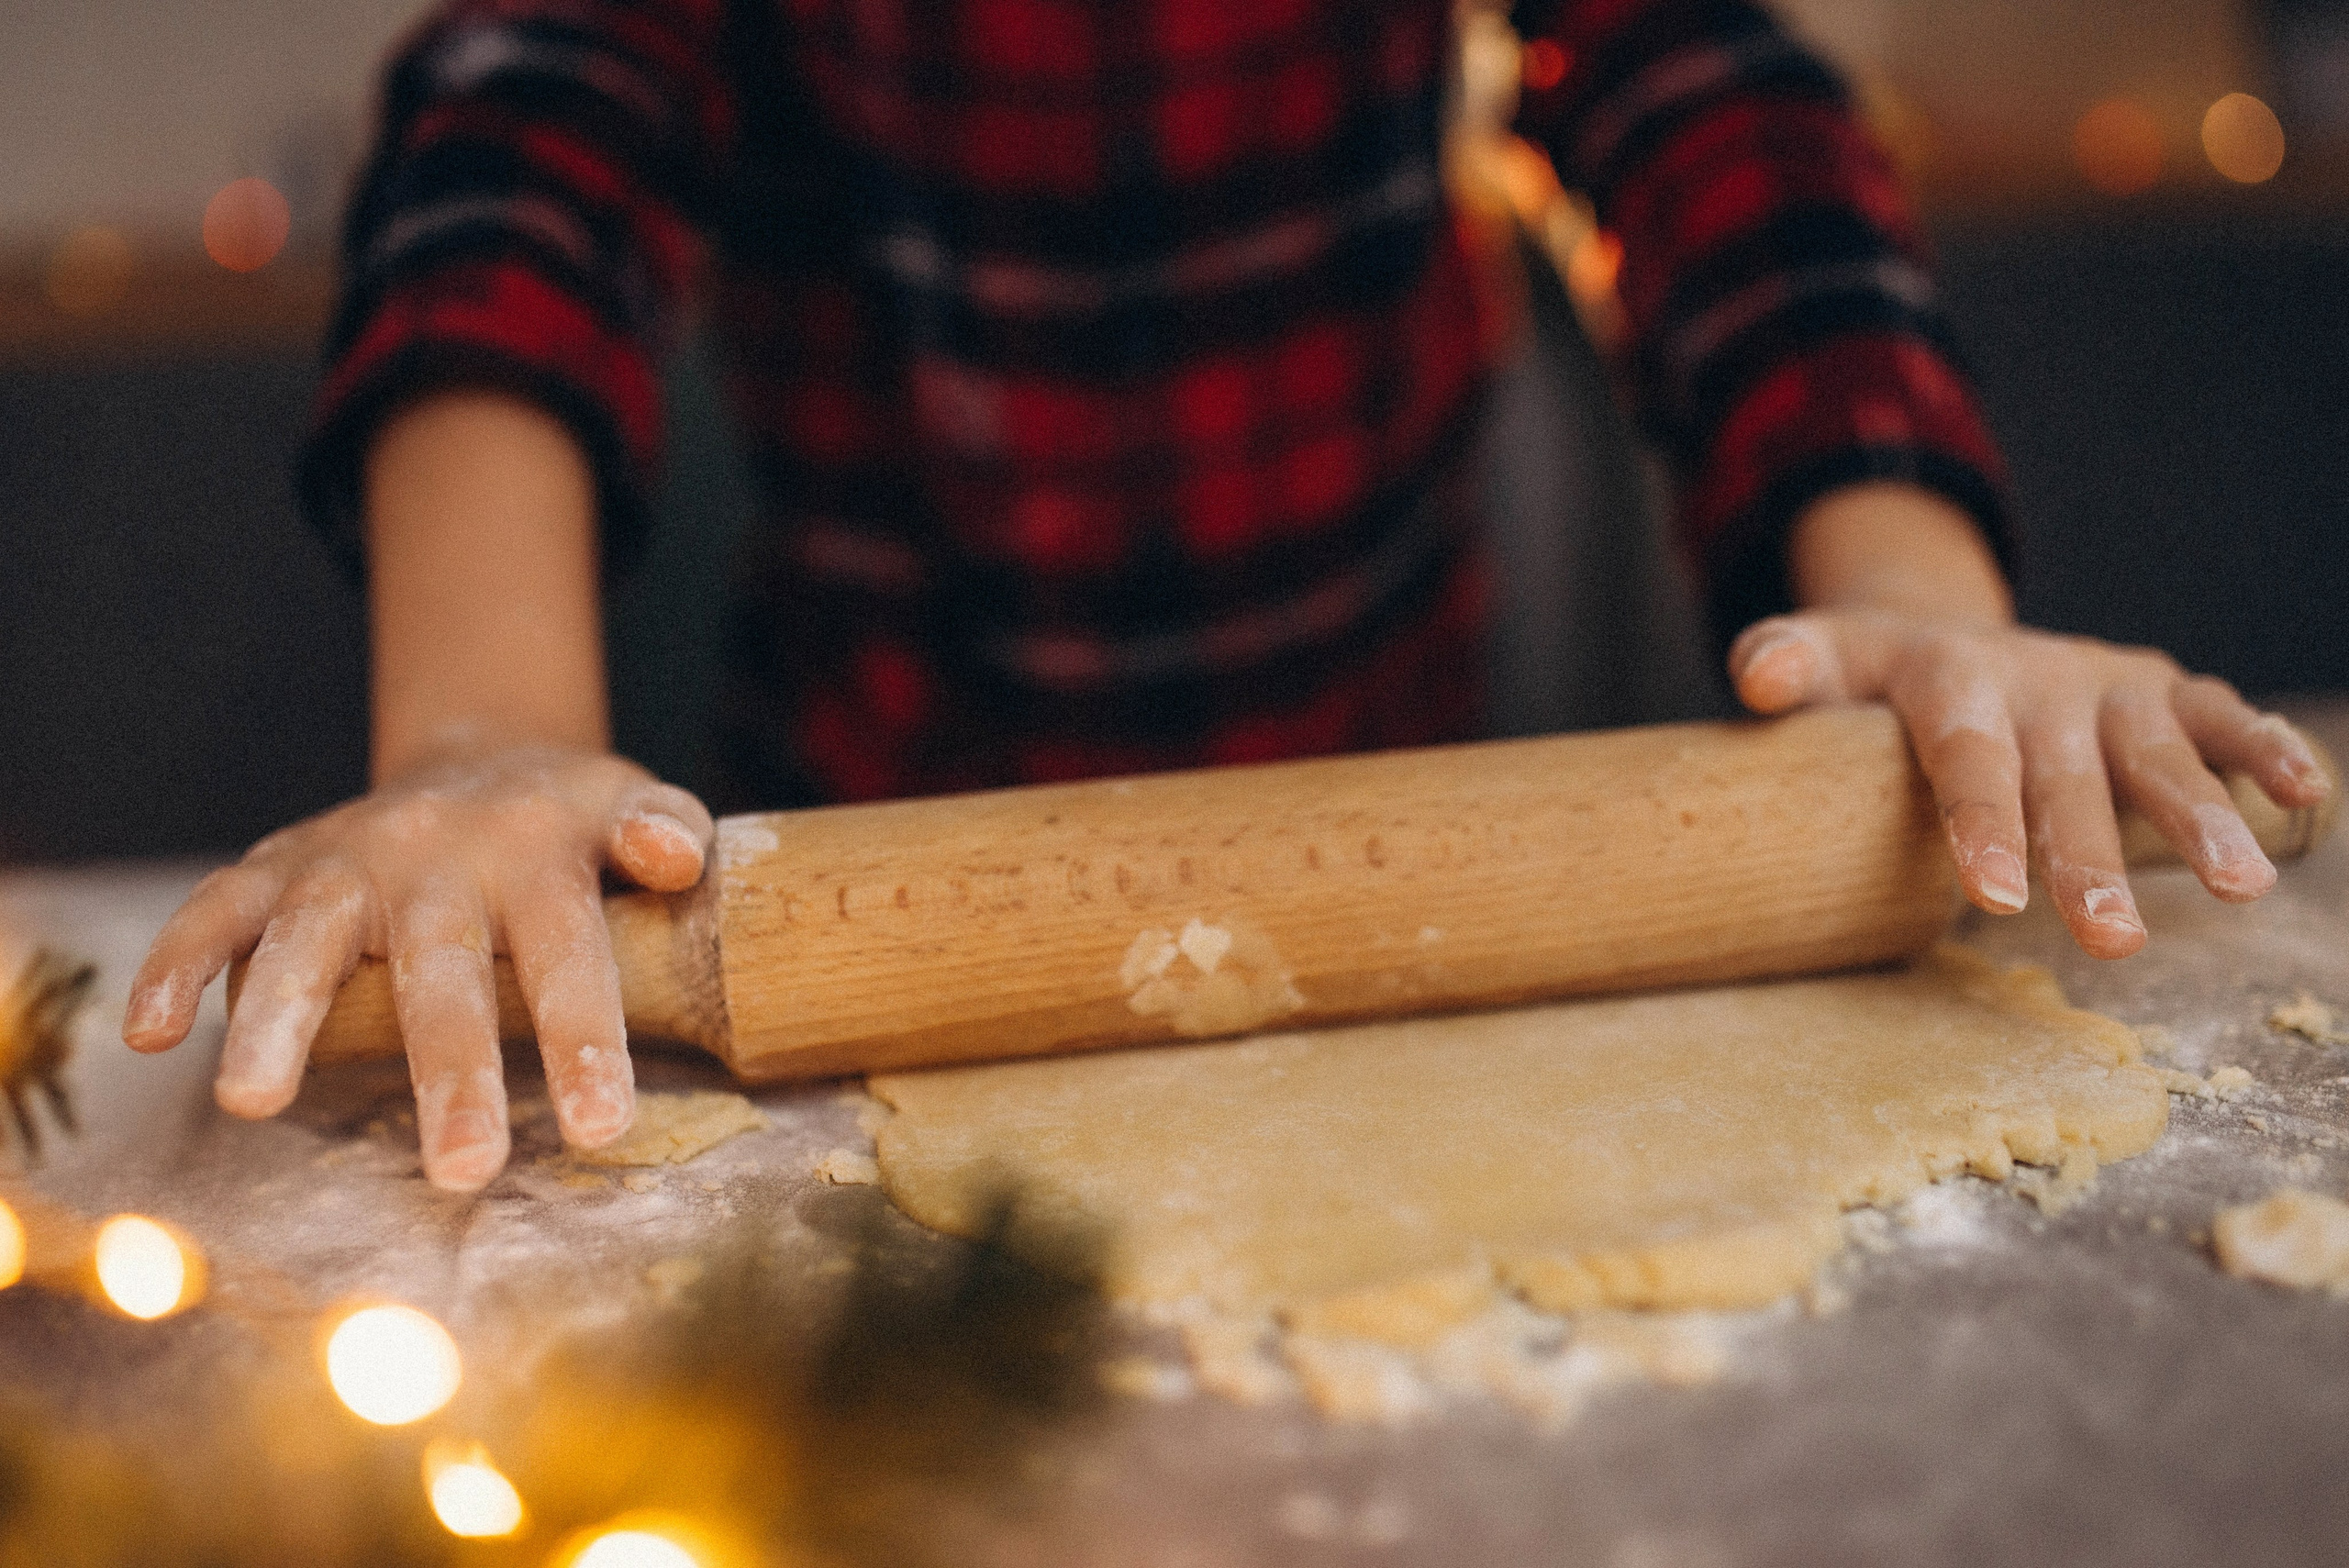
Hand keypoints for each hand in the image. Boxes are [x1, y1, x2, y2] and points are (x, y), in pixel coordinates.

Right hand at [122, 745, 712, 1190]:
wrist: (483, 755)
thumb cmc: (571, 820)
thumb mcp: (632, 807)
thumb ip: (667, 833)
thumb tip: (676, 860)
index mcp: (536, 850)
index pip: (567, 952)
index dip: (585, 1038)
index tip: (602, 1128)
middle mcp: (434, 851)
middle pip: (439, 967)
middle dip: (447, 1070)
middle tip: (463, 1168)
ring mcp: (347, 859)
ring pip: (307, 938)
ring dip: (275, 1020)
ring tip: (252, 1105)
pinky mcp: (276, 866)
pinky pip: (216, 910)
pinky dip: (174, 963)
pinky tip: (148, 1034)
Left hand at [1727, 609, 2330, 956]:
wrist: (1935, 630)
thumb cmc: (1868, 677)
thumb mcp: (1819, 659)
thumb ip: (1782, 662)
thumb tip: (1757, 678)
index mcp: (1950, 678)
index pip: (1966, 757)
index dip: (1982, 825)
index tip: (1994, 897)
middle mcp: (2038, 676)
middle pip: (2066, 777)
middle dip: (2091, 860)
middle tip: (2114, 945)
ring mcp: (2104, 685)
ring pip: (2158, 753)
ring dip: (2204, 817)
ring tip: (2244, 889)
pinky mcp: (2158, 691)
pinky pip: (2217, 719)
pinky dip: (2265, 750)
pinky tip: (2307, 798)